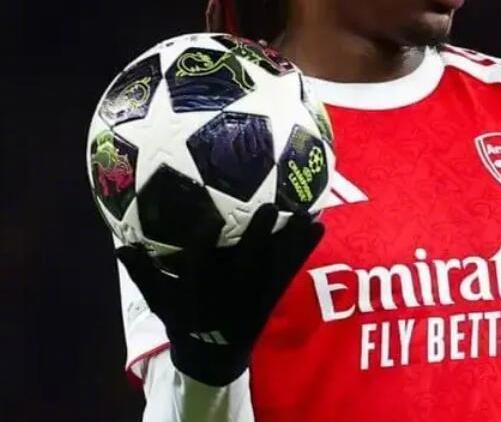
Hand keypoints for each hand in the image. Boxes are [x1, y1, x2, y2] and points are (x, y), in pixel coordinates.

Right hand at [116, 205, 322, 385]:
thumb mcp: (159, 299)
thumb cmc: (185, 318)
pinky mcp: (273, 295)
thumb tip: (120, 245)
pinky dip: (305, 249)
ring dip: (291, 241)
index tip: (208, 220)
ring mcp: (255, 295)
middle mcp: (231, 293)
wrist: (214, 352)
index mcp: (201, 292)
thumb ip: (143, 272)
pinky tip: (320, 225)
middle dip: (257, 238)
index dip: (203, 245)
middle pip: (246, 265)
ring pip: (275, 266)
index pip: (199, 267)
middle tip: (267, 207)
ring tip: (306, 214)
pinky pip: (290, 271)